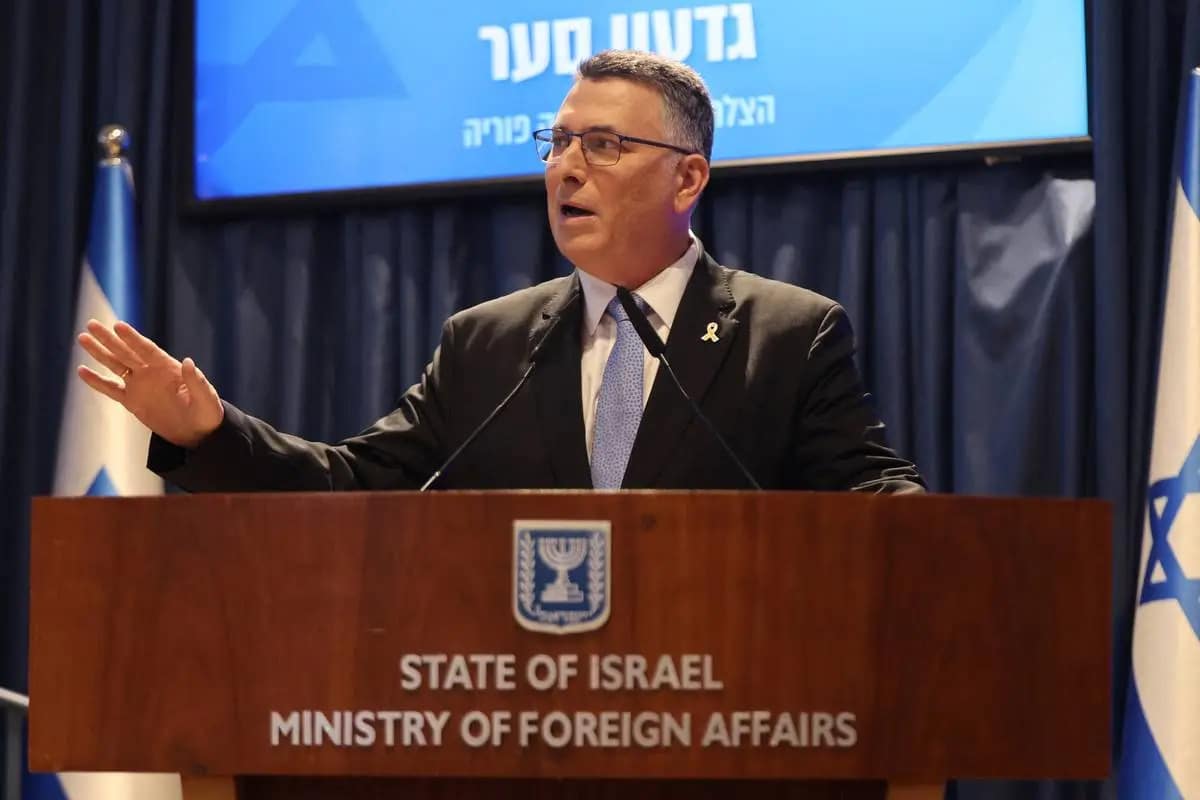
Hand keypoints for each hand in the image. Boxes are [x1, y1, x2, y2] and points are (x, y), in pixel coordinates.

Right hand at [76, 320, 223, 448]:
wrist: (199, 432)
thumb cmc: (207, 413)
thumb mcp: (206, 398)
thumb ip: (197, 381)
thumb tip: (189, 361)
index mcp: (169, 367)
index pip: (147, 349)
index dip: (132, 338)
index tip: (118, 326)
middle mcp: (151, 372)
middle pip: (126, 352)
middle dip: (109, 339)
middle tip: (91, 324)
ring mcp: (140, 385)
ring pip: (115, 365)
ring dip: (99, 353)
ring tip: (82, 338)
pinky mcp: (132, 402)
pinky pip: (111, 389)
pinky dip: (96, 381)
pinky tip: (81, 371)